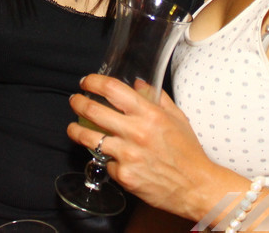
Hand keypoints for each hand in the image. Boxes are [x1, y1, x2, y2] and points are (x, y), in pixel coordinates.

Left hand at [67, 74, 236, 222]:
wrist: (196, 186)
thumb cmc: (188, 152)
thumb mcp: (177, 118)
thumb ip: (156, 97)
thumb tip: (137, 83)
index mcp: (150, 114)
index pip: (112, 89)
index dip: (94, 82)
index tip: (87, 82)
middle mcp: (136, 132)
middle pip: (93, 110)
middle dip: (78, 102)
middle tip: (75, 100)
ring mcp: (128, 155)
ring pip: (89, 138)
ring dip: (76, 130)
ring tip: (72, 127)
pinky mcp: (124, 176)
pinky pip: (106, 163)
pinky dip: (107, 160)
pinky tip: (110, 157)